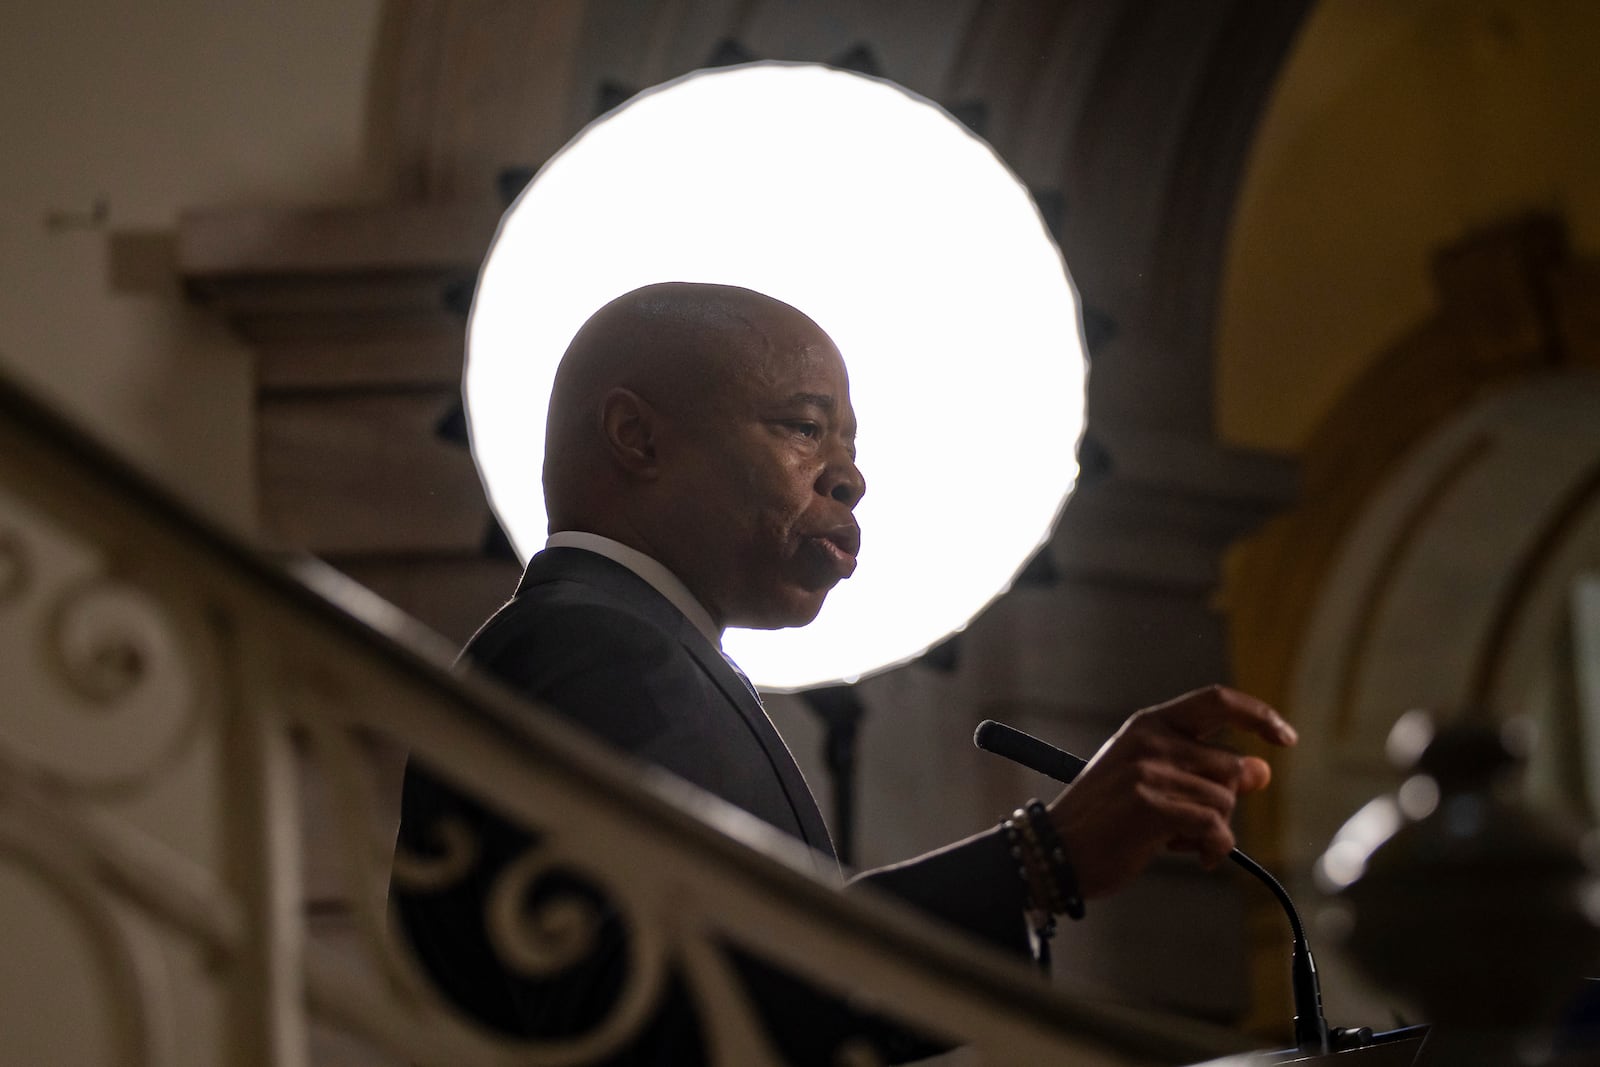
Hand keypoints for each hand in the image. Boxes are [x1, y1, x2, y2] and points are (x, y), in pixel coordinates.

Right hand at [1046, 685, 1295, 899]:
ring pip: (1226, 801)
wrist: (1057, 852)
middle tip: (1195, 824)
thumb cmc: (1108, 819)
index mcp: (1148, 724)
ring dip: (1216, 831)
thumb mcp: (1153, 782)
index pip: (1216, 701)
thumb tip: (1262, 771)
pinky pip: (1215, 828)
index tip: (1285, 737)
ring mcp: (1149, 772)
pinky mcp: (1151, 807)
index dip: (1258, 715)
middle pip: (1230, 765)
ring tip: (1179, 840)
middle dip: (1226, 802)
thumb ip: (1203, 770)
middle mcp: (1150, 741)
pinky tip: (1194, 856)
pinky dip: (1214, 849)